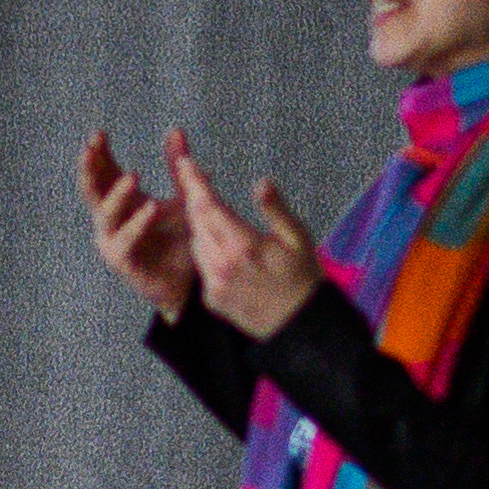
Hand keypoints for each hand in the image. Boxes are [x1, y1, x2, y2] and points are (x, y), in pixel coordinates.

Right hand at [78, 128, 197, 319]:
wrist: (191, 280)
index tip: (98, 133)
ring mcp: (113, 240)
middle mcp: (111, 219)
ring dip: (117, 194)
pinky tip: (151, 208)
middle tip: (91, 146)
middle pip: (91, 189)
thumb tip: (175, 129)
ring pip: (105, 214)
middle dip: (89, 168)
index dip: (98, 154)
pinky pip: (126, 240)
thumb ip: (177, 165)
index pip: (102, 172)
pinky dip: (137, 224)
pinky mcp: (123, 261)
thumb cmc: (183, 238)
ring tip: (134, 175)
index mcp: (121, 201)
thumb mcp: (182, 195)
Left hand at [170, 145, 325, 339]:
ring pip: (196, 244)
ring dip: (200, 226)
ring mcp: (214, 284)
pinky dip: (206, 252)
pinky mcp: (211, 299)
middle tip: (193, 180)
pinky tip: (221, 248)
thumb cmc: (303, 277)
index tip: (185, 164)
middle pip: (197, 222)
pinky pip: (201, 267)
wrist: (300, 325)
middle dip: (194, 199)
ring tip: (212, 214)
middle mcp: (222, 265)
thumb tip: (260, 182)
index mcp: (243, 245)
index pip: (209, 206)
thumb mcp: (297, 237)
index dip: (194, 183)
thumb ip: (274, 209)